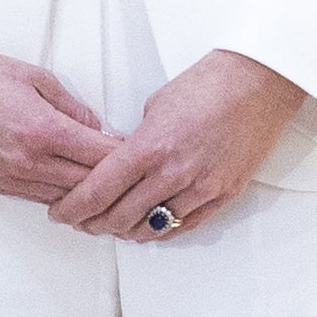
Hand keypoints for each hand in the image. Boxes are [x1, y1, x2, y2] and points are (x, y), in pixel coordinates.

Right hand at [0, 36, 114, 205]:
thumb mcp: (35, 77)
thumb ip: (72, 107)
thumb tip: (96, 128)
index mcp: (42, 130)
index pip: (102, 156)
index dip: (127, 156)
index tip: (140, 152)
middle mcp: (27, 161)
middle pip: (88, 184)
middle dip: (113, 178)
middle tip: (130, 171)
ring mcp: (9, 177)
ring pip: (66, 198)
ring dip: (87, 191)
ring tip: (104, 182)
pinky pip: (39, 198)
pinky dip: (59, 193)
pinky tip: (69, 183)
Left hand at [49, 49, 305, 241]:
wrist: (257, 86)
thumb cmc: (206, 87)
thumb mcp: (154, 109)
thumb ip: (135, 142)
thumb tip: (119, 162)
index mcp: (148, 147)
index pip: (98, 190)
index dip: (73, 208)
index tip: (60, 213)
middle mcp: (173, 174)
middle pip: (120, 216)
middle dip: (93, 223)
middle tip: (80, 221)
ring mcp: (201, 188)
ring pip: (152, 227)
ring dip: (126, 231)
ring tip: (111, 226)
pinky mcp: (223, 195)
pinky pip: (185, 225)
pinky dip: (161, 230)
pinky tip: (147, 227)